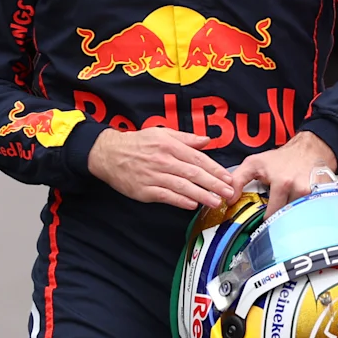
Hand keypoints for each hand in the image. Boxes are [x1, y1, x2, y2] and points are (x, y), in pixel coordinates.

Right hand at [87, 129, 236, 210]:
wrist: (109, 154)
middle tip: (228, 192)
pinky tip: (192, 204)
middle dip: (214, 184)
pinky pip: (166, 196)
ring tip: (216, 201)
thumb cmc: (137, 143)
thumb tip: (206, 140)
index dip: (215, 169)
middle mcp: (163, 160)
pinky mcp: (144, 190)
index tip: (228, 177)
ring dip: (201, 195)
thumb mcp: (161, 133)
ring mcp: (153, 176)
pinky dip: (180, 201)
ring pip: (182, 187)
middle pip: (193, 174)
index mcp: (169, 145)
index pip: (197, 158)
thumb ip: (186, 138)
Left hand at [229, 132, 336, 218]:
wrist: (309, 149)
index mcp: (282, 183)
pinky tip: (301, 208)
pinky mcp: (324, 196)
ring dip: (292, 216)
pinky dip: (305, 214)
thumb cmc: (282, 158)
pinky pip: (312, 213)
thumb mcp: (254, 164)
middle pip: (286, 217)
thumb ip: (237, 180)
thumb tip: (228, 200)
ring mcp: (313, 194)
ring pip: (298, 216)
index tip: (262, 222)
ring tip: (288, 208)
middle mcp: (299, 188)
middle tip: (276, 217)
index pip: (271, 214)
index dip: (265, 220)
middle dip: (280, 219)